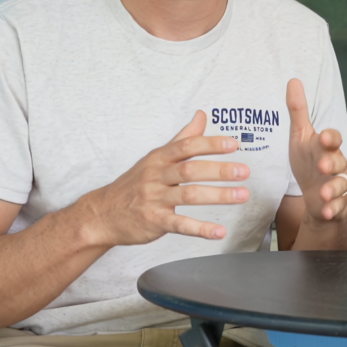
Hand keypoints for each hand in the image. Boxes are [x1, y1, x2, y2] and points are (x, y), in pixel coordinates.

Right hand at [82, 111, 249, 245]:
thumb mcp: (156, 157)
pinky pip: (180, 224)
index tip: (233, 144)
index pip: (187, 146)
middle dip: (219, 170)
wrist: (103, 214)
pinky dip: (201, 228)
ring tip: (242, 195)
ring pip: (189, 195)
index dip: (210, 144)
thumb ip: (183, 138)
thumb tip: (202, 115)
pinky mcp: (155, 221)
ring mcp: (155, 199)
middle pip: (191, 170)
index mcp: (159, 158)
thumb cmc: (134, 184)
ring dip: (218, 196)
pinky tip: (219, 231)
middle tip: (244, 171)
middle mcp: (157, 176)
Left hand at [286, 78, 346, 220]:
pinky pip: (338, 206)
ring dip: (333, 189)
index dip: (330, 138)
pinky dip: (333, 209)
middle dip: (332, 164)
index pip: (333, 138)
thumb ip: (298, 111)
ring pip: (341, 185)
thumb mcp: (300, 137)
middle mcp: (336, 164)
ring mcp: (338, 185)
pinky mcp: (336, 204)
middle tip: (323, 166)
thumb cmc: (308, 162)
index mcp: (326, 147)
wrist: (315, 196)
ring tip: (323, 194)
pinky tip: (326, 211)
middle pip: (339, 162)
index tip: (323, 137)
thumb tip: (293, 81)